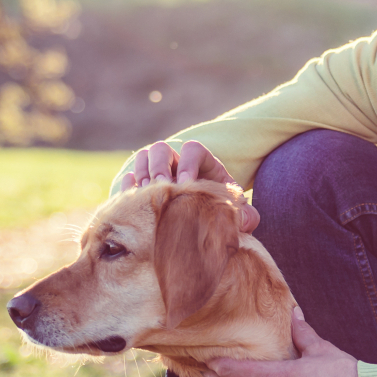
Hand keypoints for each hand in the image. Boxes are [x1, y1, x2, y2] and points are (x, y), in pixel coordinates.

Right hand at [115, 140, 257, 231]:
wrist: (203, 227)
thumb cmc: (221, 215)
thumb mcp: (236, 213)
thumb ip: (246, 216)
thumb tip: (247, 222)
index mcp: (203, 163)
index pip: (193, 149)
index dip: (189, 164)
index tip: (187, 185)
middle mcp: (178, 163)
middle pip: (161, 149)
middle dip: (159, 167)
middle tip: (162, 189)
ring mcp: (159, 172)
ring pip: (143, 157)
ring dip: (142, 174)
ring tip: (146, 195)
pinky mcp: (144, 187)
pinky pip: (129, 177)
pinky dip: (129, 185)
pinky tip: (133, 200)